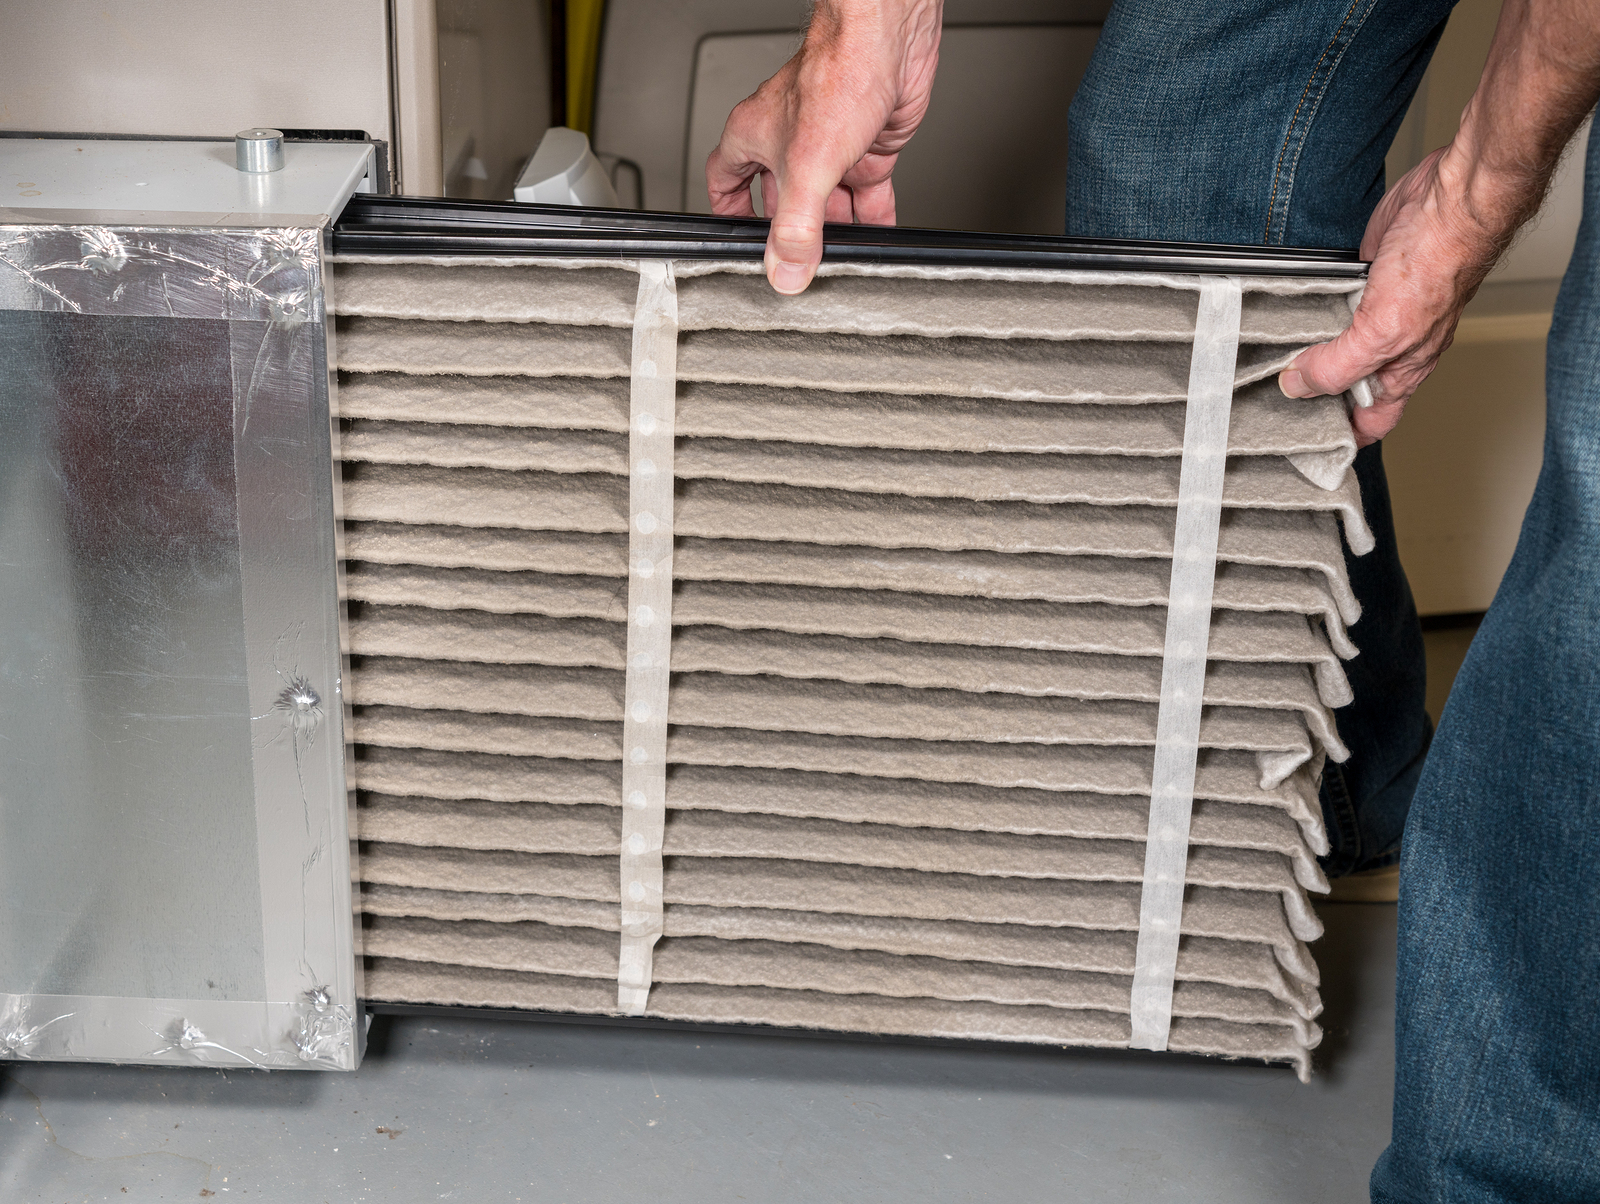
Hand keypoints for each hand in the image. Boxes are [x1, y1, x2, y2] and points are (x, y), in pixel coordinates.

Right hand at [705, 0, 942, 293]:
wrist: (889, 43)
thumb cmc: (839, 74)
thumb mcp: (807, 167)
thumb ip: (796, 226)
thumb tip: (786, 270)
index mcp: (756, 136)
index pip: (725, 182)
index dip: (728, 213)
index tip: (737, 240)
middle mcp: (790, 140)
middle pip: (781, 201)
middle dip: (792, 233)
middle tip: (799, 263)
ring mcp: (831, 144)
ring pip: (826, 201)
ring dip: (834, 230)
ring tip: (839, 258)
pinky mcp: (867, 146)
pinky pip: (865, 193)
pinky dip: (870, 216)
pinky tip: (875, 236)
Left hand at [1280, 0, 1599, 445]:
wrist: (1447, 201)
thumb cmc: (1438, 265)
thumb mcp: (1382, 333)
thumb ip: (1339, 366)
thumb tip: (1297, 387)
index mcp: (1401, 368)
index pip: (1372, 421)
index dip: (1343, 439)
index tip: (1305, 448)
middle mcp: (1388, 345)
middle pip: (1345, 385)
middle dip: (1311, 395)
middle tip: (1265, 403)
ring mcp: (1372, 312)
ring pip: (1331, 345)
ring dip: (1300, 352)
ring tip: (1258, 364)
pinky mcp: (1357, 281)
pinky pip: (1325, 305)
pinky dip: (1303, 313)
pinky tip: (1276, 318)